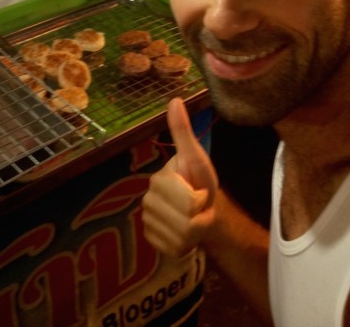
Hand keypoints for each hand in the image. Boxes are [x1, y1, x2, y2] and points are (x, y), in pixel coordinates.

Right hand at [142, 97, 218, 257]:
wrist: (202, 210)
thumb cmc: (200, 181)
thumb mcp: (196, 157)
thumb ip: (182, 131)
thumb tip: (175, 99)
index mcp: (157, 180)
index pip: (188, 201)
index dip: (201, 200)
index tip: (199, 192)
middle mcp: (147, 201)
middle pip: (184, 221)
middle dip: (199, 218)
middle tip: (198, 209)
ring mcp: (148, 222)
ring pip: (180, 238)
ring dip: (194, 233)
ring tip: (193, 221)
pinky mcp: (152, 240)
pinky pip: (173, 249)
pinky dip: (185, 246)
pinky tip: (184, 234)